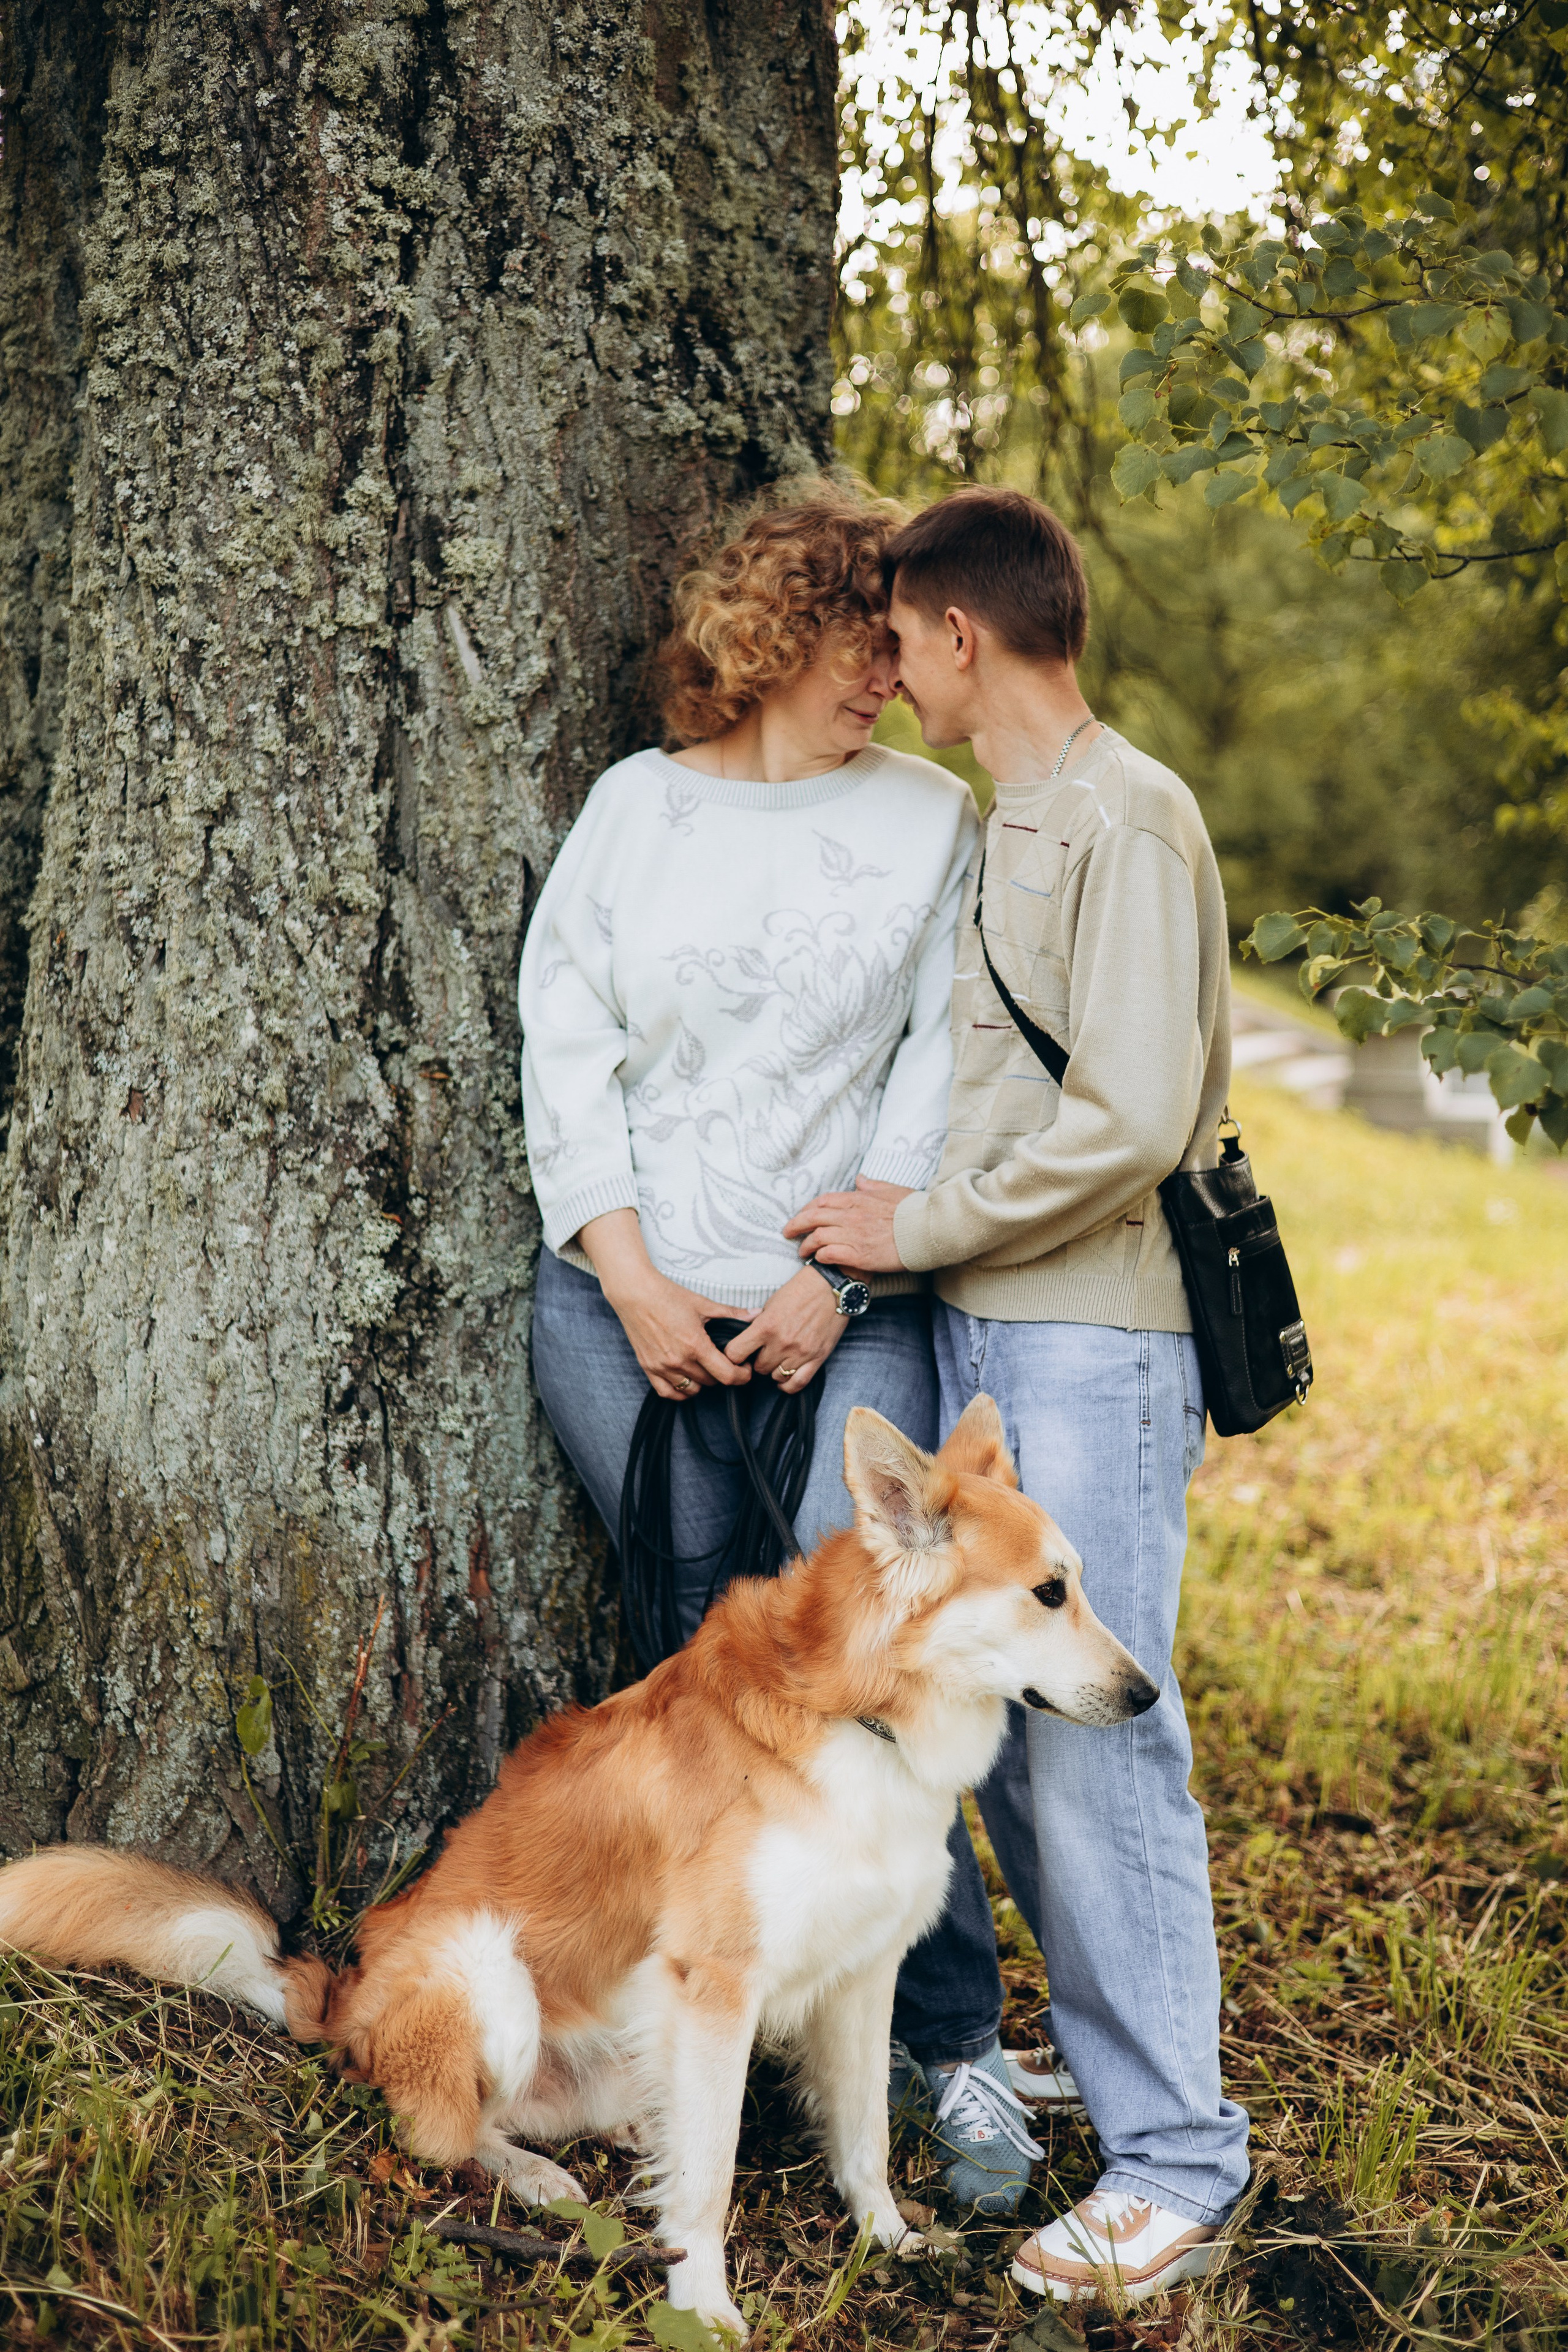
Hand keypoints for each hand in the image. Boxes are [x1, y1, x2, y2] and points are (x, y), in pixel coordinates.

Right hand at [576, 1209, 748, 1400]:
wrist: (635, 1293)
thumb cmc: (667, 1295)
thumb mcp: (703, 1304)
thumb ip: (731, 1313)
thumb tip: (756, 1314)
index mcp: (695, 1345)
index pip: (726, 1375)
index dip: (741, 1376)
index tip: (744, 1369)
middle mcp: (678, 1360)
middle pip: (711, 1382)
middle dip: (723, 1374)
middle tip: (726, 1363)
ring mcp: (662, 1366)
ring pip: (691, 1389)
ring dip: (702, 1382)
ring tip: (706, 1368)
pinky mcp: (648, 1367)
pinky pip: (668, 1392)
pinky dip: (680, 1391)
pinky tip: (687, 1380)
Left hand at [723, 1267, 849, 1395]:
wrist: (831, 1288)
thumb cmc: (800, 1291)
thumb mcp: (771, 1304)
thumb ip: (757, 1325)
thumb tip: (745, 1341)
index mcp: (766, 1326)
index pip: (736, 1354)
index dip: (734, 1356)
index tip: (739, 1353)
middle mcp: (782, 1342)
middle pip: (758, 1368)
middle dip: (758, 1360)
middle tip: (764, 1351)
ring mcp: (800, 1353)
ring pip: (776, 1377)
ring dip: (774, 1369)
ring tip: (778, 1357)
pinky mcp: (817, 1359)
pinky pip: (797, 1384)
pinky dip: (788, 1385)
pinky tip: (784, 1377)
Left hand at [782, 1175, 912, 1273]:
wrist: (929, 1229)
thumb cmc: (913, 1209)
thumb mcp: (892, 1190)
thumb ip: (873, 1185)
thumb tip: (860, 1179)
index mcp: (858, 1199)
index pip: (823, 1201)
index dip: (807, 1209)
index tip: (800, 1216)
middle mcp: (852, 1216)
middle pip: (814, 1217)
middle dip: (796, 1225)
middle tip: (787, 1233)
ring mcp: (855, 1235)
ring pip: (818, 1237)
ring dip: (806, 1245)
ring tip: (802, 1252)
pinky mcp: (860, 1254)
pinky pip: (830, 1254)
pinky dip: (820, 1256)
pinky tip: (818, 1260)